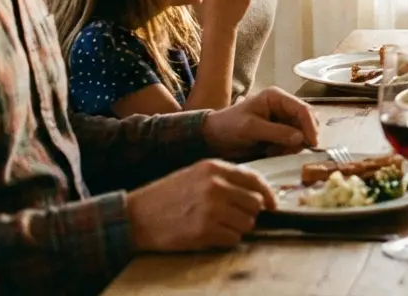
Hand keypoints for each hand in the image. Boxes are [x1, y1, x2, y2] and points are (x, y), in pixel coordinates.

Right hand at [127, 159, 275, 250]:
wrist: (135, 216)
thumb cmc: (166, 196)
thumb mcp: (195, 174)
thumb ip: (225, 178)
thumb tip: (257, 192)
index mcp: (214, 168)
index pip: (255, 179)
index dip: (268, 194)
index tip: (272, 205)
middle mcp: (215, 185)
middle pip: (255, 204)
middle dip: (248, 214)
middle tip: (231, 218)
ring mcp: (211, 208)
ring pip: (246, 223)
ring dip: (236, 228)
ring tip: (216, 226)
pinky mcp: (204, 230)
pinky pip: (232, 239)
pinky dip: (225, 240)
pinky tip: (208, 235)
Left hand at [202, 87, 318, 160]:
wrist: (214, 138)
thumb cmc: (228, 126)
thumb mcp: (250, 128)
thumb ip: (276, 132)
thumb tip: (300, 138)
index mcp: (276, 97)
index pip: (302, 109)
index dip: (310, 126)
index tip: (312, 143)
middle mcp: (283, 106)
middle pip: (307, 121)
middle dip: (302, 137)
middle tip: (289, 150)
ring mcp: (283, 119)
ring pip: (302, 133)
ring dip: (293, 145)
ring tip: (274, 150)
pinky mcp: (281, 132)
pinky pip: (293, 142)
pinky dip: (287, 149)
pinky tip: (272, 151)